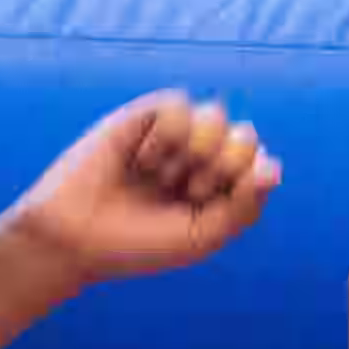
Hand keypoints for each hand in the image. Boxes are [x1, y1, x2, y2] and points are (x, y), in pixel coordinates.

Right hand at [4, 88, 278, 278]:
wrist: (74, 240)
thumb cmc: (136, 245)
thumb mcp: (203, 236)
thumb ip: (245, 205)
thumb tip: (273, 167)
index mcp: (216, 186)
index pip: (259, 161)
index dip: (245, 180)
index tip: (211, 205)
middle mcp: (196, 157)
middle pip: (244, 135)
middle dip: (223, 165)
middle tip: (188, 190)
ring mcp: (169, 135)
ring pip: (215, 115)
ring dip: (196, 150)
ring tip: (164, 175)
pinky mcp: (139, 118)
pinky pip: (178, 104)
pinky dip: (168, 134)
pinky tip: (145, 159)